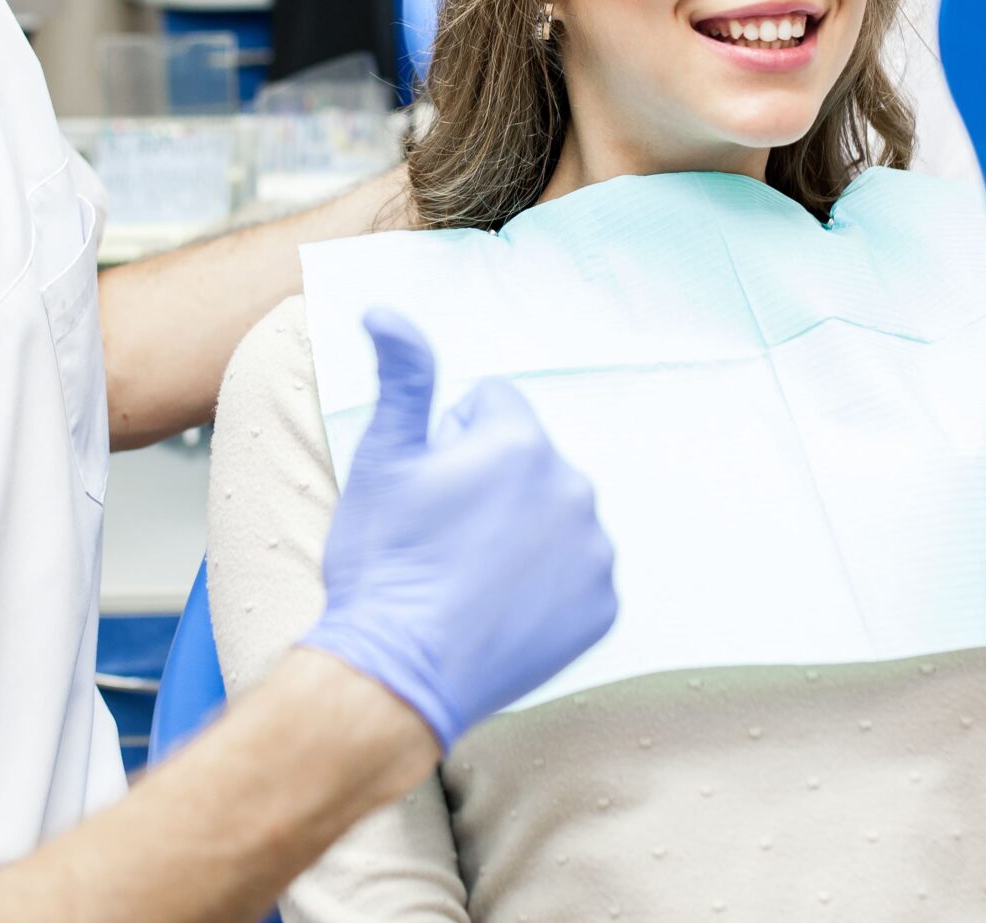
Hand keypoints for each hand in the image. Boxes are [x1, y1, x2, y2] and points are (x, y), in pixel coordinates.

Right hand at [300, 308, 617, 748]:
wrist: (398, 674)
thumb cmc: (383, 565)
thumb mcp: (382, 459)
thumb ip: (403, 376)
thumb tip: (388, 311)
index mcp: (520, 443)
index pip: (491, 406)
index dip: (449, 444)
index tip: (429, 492)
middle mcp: (572, 489)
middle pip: (527, 463)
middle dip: (491, 486)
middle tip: (445, 539)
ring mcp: (594, 552)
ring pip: (554, 516)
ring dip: (522, 533)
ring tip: (470, 577)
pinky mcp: (603, 607)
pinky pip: (577, 574)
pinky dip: (546, 586)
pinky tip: (502, 607)